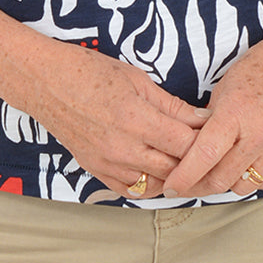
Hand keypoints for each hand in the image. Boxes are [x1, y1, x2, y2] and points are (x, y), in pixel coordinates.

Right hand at [30, 44, 208, 199]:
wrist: (45, 82)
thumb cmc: (90, 72)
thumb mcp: (137, 79)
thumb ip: (172, 105)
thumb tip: (204, 119)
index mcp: (136, 119)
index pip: (186, 143)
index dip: (207, 140)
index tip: (217, 132)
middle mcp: (122, 147)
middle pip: (176, 169)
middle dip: (196, 160)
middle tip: (209, 150)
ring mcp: (107, 163)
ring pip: (157, 185)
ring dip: (175, 175)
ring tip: (186, 160)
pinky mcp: (96, 171)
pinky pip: (131, 191)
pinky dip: (149, 184)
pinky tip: (157, 169)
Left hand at [161, 35, 262, 200]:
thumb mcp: (226, 85)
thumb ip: (210, 119)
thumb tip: (192, 145)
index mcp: (237, 112)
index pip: (204, 155)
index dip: (183, 177)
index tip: (169, 187)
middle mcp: (260, 135)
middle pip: (220, 178)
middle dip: (195, 186)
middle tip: (182, 184)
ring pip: (240, 186)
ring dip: (221, 184)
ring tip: (208, 174)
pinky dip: (246, 179)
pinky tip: (237, 167)